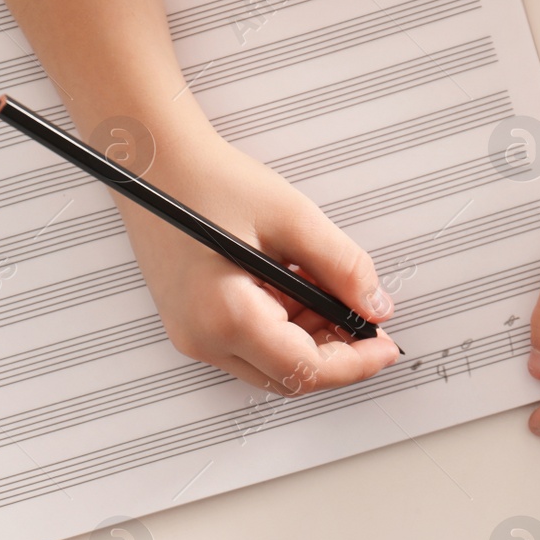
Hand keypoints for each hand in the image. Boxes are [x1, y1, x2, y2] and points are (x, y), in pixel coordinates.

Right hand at [117, 125, 398, 393]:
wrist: (156, 162)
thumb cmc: (207, 182)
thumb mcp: (292, 219)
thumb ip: (342, 267)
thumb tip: (374, 305)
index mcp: (225, 316)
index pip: (306, 369)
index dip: (355, 363)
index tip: (384, 346)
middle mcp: (202, 338)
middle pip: (288, 376)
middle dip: (335, 352)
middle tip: (364, 317)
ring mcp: (192, 334)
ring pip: (270, 364)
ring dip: (309, 338)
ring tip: (324, 287)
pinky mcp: (191, 323)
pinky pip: (249, 345)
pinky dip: (283, 326)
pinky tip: (295, 286)